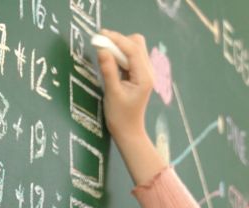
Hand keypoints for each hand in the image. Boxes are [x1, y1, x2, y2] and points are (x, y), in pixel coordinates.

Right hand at [96, 29, 154, 143]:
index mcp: (144, 77)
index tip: (100, 35)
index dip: (117, 39)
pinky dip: (120, 55)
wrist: (128, 131)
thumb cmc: (120, 116)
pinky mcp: (138, 74)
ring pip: (134, 48)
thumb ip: (108, 70)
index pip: (133, 49)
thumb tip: (102, 49)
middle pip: (137, 44)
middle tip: (101, 44)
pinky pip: (130, 57)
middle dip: (119, 41)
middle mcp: (148, 72)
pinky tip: (110, 61)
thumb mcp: (112, 93)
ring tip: (103, 53)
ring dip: (119, 47)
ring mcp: (144, 72)